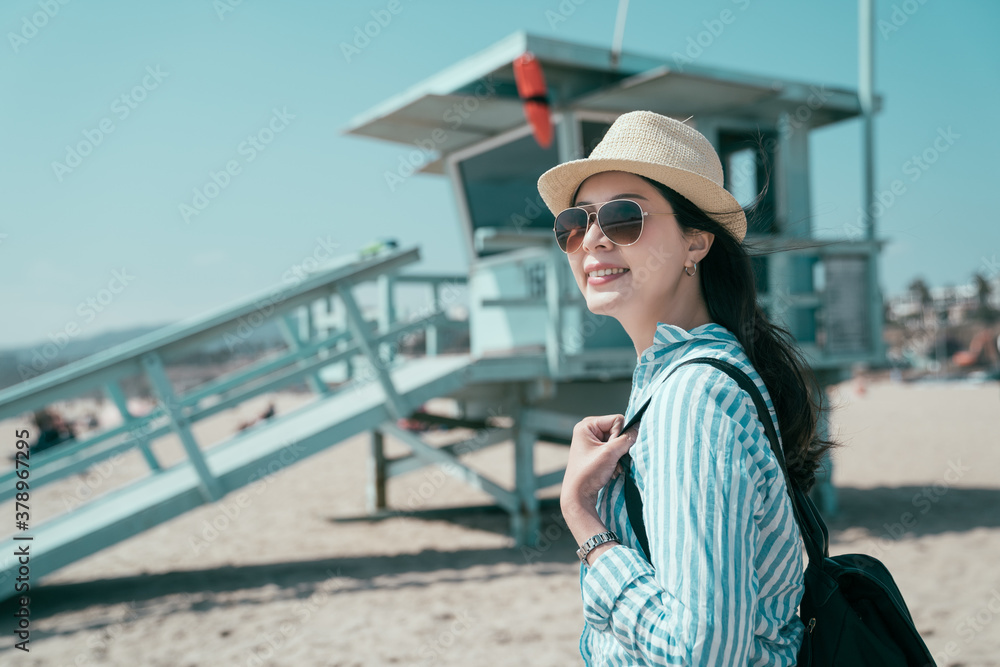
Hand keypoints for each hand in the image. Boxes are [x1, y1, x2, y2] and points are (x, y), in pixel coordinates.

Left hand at [560, 414, 637, 541]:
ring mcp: (592, 441)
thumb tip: (639, 427)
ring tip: (611, 466)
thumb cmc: (588, 473)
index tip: (610, 451)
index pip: (617, 420)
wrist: (578, 496)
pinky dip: (616, 459)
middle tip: (612, 459)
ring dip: (619, 454)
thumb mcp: (610, 453)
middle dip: (620, 445)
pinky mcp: (597, 452)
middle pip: (618, 430)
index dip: (619, 435)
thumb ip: (626, 439)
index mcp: (586, 425)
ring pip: (618, 441)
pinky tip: (611, 469)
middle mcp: (588, 430)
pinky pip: (614, 449)